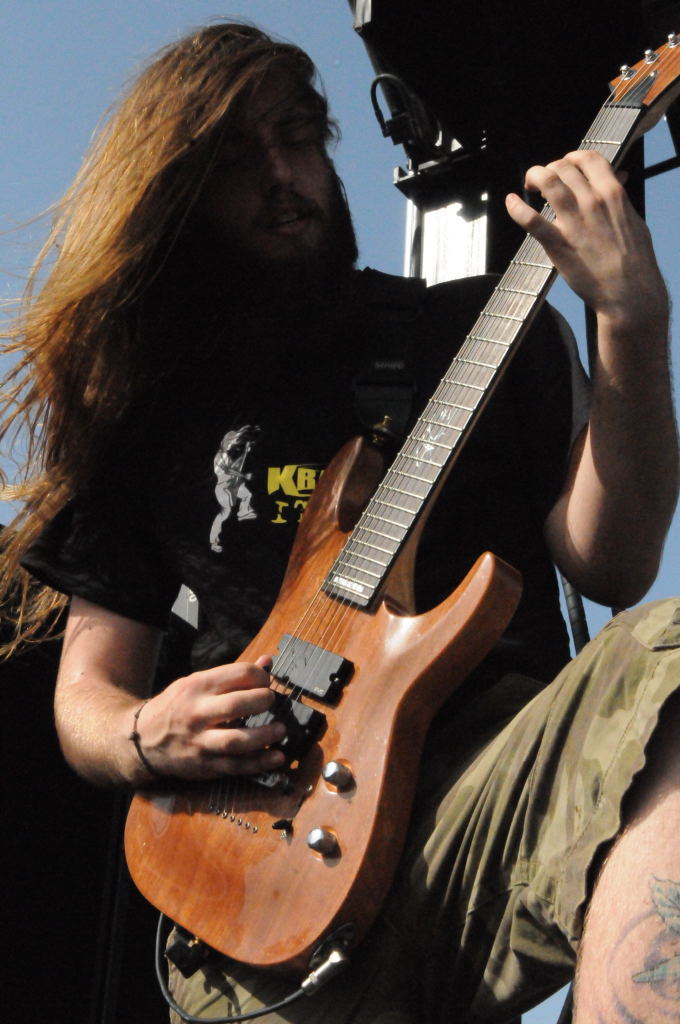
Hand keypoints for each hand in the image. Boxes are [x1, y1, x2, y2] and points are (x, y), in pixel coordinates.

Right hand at [134, 655, 285, 779]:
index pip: (238, 674)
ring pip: (236, 740)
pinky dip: (259, 763)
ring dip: (264, 735)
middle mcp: (198, 713)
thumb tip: (267, 661)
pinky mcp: (205, 765)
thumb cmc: (176, 706)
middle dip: (262, 701)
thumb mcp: (197, 683)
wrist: (142, 740)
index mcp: (198, 686)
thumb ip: (232, 675)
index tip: (266, 682)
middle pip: (236, 705)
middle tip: (272, 701)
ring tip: (281, 730)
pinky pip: (236, 766)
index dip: (260, 676)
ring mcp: (200, 741)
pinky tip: (277, 757)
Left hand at [505, 150, 667, 332]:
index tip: (565, 166)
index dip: (572, 157)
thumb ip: (619, 198)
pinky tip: (510, 201)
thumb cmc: (634, 260)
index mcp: (613, 193)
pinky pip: (531, 219)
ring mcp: (574, 222)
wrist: (629, 292)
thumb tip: (618, 179)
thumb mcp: (632, 220)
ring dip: (534, 176)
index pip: (588, 158)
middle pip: (563, 167)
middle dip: (550, 168)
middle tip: (544, 181)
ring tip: (529, 184)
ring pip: (548, 182)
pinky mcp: (558, 243)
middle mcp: (593, 202)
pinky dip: (516, 208)